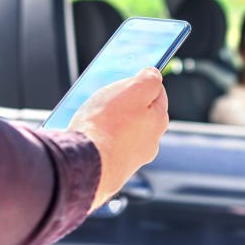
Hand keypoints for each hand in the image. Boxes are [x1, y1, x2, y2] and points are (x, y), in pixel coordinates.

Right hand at [68, 68, 168, 209]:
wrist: (85, 164)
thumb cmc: (108, 125)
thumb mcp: (133, 90)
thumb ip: (149, 79)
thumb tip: (154, 74)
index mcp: (158, 121)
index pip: (157, 94)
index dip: (141, 83)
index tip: (128, 79)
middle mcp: (150, 142)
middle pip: (139, 114)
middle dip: (124, 104)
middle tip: (105, 97)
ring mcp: (132, 158)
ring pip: (122, 132)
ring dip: (110, 122)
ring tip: (90, 116)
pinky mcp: (113, 169)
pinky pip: (107, 147)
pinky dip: (99, 139)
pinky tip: (86, 135)